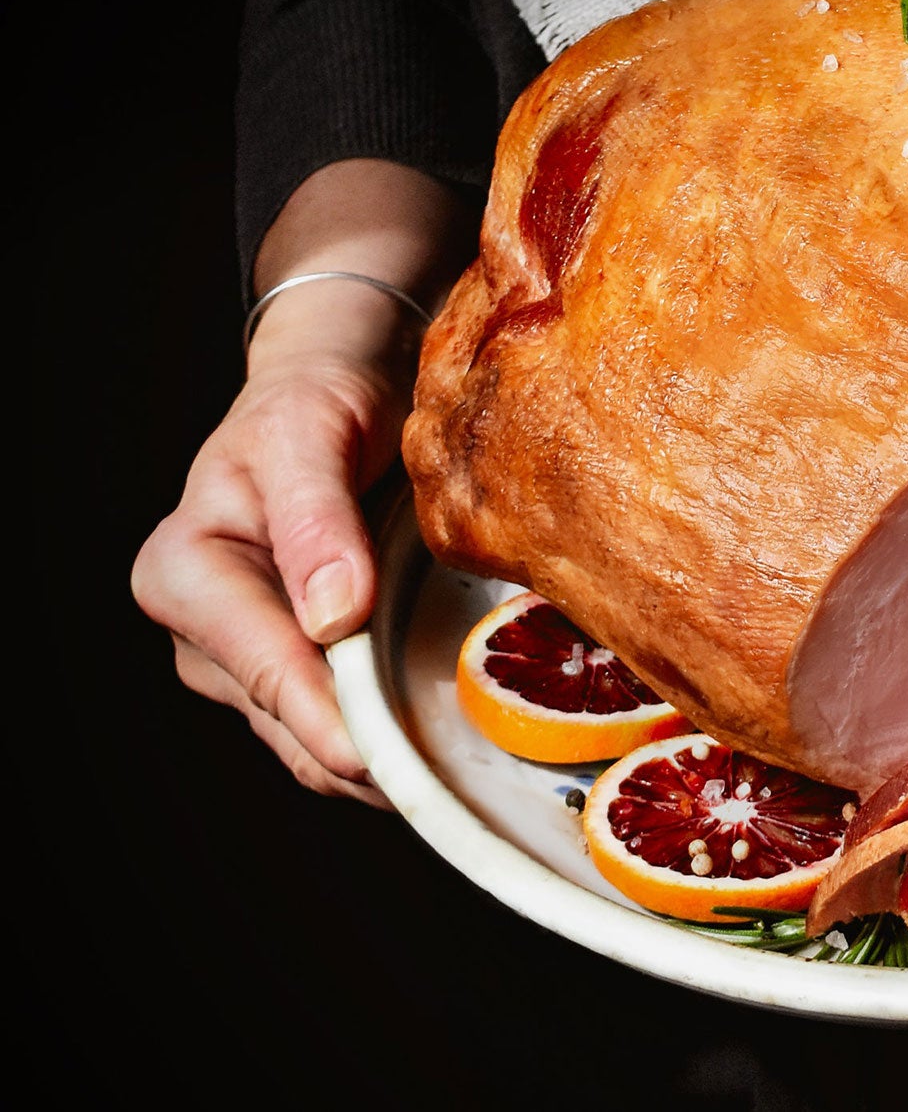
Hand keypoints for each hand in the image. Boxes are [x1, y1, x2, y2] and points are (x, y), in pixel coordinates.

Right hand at [131, 160, 475, 803]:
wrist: (333, 393)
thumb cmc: (315, 402)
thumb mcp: (309, 434)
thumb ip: (316, 520)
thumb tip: (332, 616)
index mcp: (184, 574)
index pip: (269, 672)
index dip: (334, 722)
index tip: (395, 759)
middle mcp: (203, 634)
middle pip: (293, 726)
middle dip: (374, 753)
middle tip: (466, 767)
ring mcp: (247, 664)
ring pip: (319, 745)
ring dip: (390, 757)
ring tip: (470, 756)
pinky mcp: (295, 675)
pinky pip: (344, 729)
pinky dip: (394, 739)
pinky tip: (453, 736)